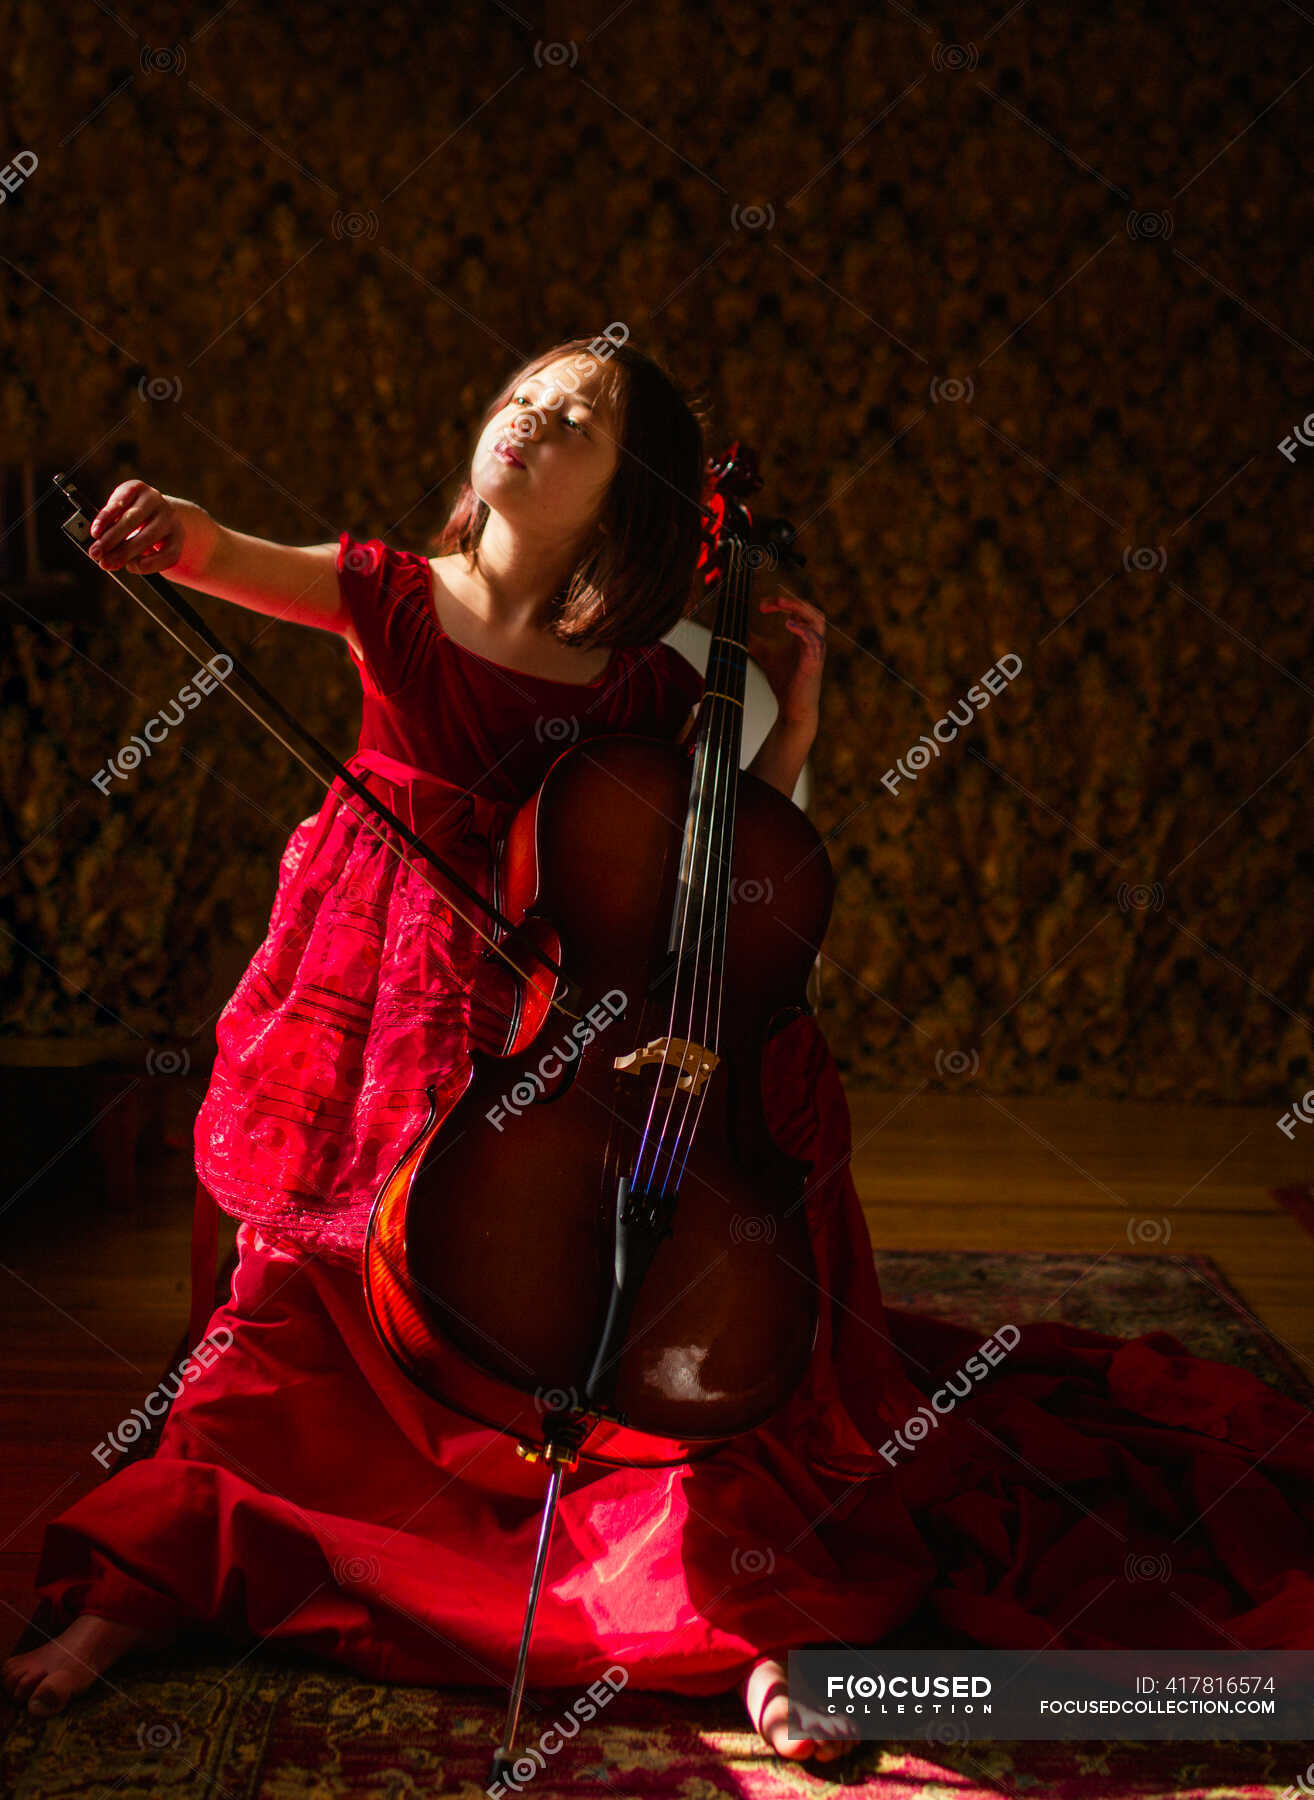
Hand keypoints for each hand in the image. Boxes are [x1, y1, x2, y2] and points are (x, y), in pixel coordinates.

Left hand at [88, 480, 184, 575]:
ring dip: (126, 553)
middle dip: (112, 539)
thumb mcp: (119, 514)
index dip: (105, 518)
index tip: (94, 534)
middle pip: (133, 519)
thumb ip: (109, 526)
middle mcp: (155, 500)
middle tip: (96, 554)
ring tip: (109, 564)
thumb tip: (99, 549)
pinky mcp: (178, 538)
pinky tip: (133, 567)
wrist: (163, 519)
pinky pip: (166, 554)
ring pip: (148, 537)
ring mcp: (169, 519)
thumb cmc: (133, 517)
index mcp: (137, 489)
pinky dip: (148, 564)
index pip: (120, 501)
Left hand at [746, 594, 825, 729]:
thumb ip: (754, 641)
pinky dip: (803, 630)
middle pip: (810, 609)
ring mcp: (816, 650)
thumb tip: (737, 629)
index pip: (797, 610)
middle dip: (790, 601)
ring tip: (781, 603)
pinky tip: (788, 624)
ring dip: (799, 609)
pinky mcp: (815, 661)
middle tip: (769, 602)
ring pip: (817, 619)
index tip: (761, 605)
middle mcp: (813, 639)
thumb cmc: (784, 682)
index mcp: (804, 635)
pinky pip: (814, 640)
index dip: (781, 603)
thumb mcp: (764, 654)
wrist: (792, 708)